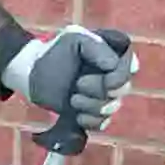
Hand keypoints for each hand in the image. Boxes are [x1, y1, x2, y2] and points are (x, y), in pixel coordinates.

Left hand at [4, 26, 138, 131]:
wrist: (33, 74)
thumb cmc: (54, 52)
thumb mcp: (75, 39)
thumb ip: (97, 48)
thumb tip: (114, 67)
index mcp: (111, 54)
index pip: (131, 66)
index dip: (122, 76)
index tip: (108, 81)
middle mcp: (111, 75)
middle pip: (122, 89)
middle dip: (100, 90)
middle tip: (78, 84)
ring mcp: (103, 96)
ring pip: (111, 108)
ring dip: (91, 106)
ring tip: (72, 98)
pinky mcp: (92, 114)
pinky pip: (102, 124)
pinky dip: (90, 121)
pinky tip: (77, 115)